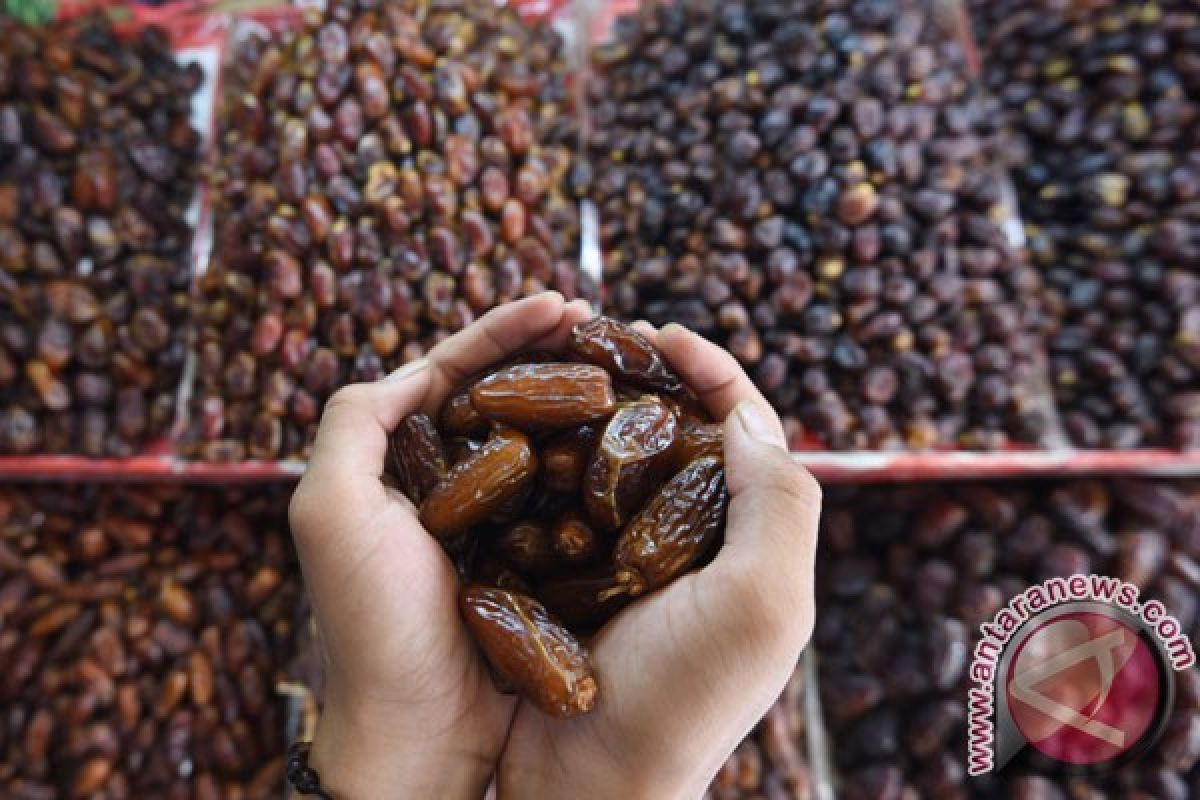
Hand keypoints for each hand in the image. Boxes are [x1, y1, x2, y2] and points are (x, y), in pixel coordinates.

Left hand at [288, 293, 592, 798]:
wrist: (420, 728)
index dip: (506, 331)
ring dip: (583, 396)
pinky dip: (600, 461)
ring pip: (546, 438)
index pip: (455, 372)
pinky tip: (634, 437)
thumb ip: (352, 423)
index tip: (563, 302)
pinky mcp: (538, 558)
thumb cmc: (370, 621)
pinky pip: (573, 495)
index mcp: (399, 463)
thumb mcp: (330, 509)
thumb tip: (415, 368)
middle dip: (554, 351)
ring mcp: (499, 521)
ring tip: (630, 364)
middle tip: (608, 322)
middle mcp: (449, 483)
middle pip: (508, 394)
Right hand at [496, 323, 820, 798]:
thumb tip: (747, 414)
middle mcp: (690, 542)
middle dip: (646, 375)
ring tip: (556, 369)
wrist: (587, 785)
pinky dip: (544, 454)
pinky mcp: (564, 573)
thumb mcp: (763, 603)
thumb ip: (779, 501)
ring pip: (614, 455)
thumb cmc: (683, 700)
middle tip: (601, 335)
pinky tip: (517, 428)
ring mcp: (624, 557)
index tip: (665, 333)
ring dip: (590, 405)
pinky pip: (558, 496)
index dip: (713, 371)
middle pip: (677, 432)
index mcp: (745, 539)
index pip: (744, 430)